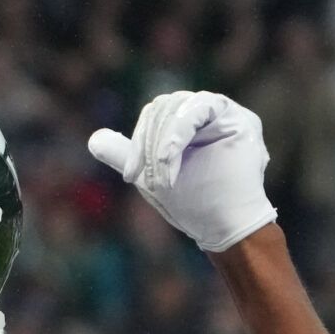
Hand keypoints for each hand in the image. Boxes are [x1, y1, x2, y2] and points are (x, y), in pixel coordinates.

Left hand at [88, 91, 276, 252]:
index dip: (138, 141)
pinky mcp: (240, 118)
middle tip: (148, 181)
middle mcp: (207, 114)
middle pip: (164, 106)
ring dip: (163, 143)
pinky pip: (201, 107)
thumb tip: (94, 140)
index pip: (155, 114)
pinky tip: (168, 160)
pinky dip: (178, 133)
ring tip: (163, 180)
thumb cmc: (192, 204)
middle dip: (149, 143)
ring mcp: (226, 113)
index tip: (130, 176)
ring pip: (179, 106)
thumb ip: (125, 155)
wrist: (222, 227)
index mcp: (185, 124)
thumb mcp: (149, 176)